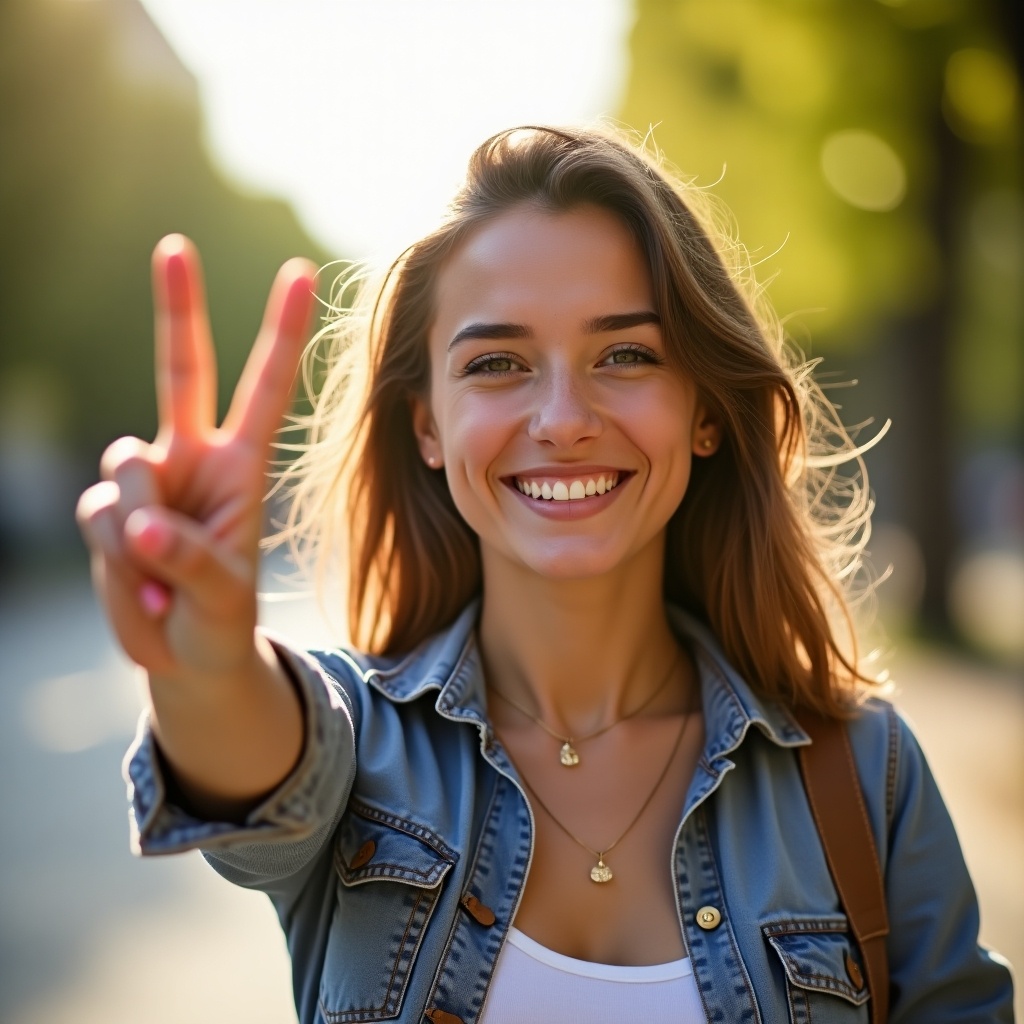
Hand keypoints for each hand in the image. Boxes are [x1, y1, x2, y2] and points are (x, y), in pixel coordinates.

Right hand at [77, 235, 315, 682]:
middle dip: (177, 308)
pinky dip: (119, 562)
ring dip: (142, 532)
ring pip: (127, 467)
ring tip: (165, 585)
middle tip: (174, 246)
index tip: (300, 274)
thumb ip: (187, 559)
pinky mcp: (108, 508)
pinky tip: (142, 590)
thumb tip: (139, 522)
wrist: (184, 650)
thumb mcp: (223, 594)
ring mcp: (146, 480)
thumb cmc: (220, 615)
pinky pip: (102, 515)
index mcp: (241, 465)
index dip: (280, 334)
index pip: (263, 389)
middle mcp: (191, 457)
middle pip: (181, 370)